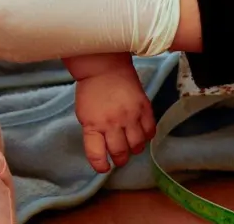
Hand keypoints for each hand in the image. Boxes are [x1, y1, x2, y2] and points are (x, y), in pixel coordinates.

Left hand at [68, 54, 155, 172]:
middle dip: (119, 159)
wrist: (105, 67)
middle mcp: (112, 123)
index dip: (100, 165)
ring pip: (137, 146)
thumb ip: (93, 132)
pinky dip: (146, 137)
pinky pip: (150, 131)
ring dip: (133, 149)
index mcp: (93, 124)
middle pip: (120, 152)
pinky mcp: (144, 108)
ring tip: (130, 145)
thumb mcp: (84, 113)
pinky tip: (140, 133)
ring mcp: (130, 116)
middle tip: (119, 158)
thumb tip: (102, 149)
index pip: (96, 154)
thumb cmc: (90, 90)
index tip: (103, 167)